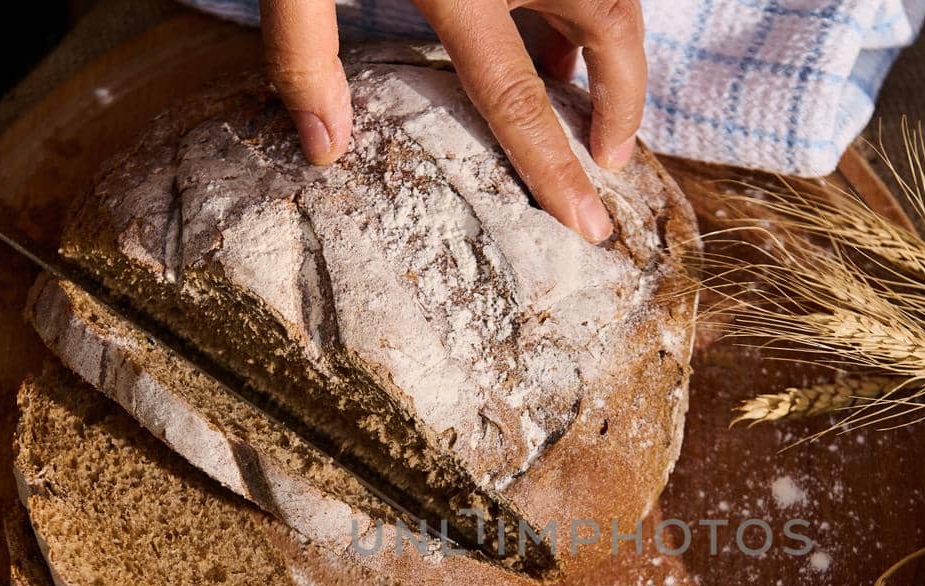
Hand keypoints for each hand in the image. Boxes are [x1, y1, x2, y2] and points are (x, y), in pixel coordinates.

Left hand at [261, 0, 643, 243]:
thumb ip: (301, 50)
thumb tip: (325, 153)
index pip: (518, 96)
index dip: (558, 168)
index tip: (593, 225)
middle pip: (610, 28)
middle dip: (623, 98)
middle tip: (613, 152)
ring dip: (605, 40)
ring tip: (574, 87)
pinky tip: (545, 16)